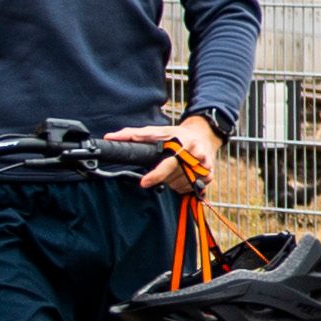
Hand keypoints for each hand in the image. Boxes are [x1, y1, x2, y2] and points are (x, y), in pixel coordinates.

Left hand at [108, 116, 222, 196]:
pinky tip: (183, 175)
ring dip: (173, 182)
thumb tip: (110, 137)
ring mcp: (205, 164)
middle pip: (173, 177)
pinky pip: (191, 189)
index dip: (157, 175)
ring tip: (174, 170)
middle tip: (157, 173)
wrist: (203, 135)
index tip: (145, 183)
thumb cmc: (176, 135)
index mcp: (181, 142)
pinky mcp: (210, 174)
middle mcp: (195, 153)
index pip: (168, 163)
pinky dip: (184, 186)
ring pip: (181, 184)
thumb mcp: (156, 131)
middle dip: (163, 178)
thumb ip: (133, 135)